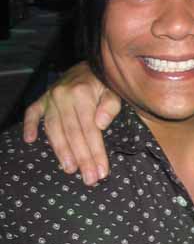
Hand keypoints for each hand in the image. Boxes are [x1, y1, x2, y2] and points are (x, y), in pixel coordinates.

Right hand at [22, 61, 121, 185]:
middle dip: (81, 158)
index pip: (90, 130)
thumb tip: (100, 124)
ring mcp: (50, 97)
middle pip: (72, 133)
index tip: (101, 172)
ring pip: (54, 128)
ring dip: (60, 151)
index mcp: (82, 94)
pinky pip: (32, 112)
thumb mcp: (114, 91)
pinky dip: (30, 125)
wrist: (91, 65)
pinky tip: (30, 140)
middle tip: (88, 179)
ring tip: (69, 169)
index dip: (96, 152)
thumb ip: (110, 106)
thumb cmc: (105, 83)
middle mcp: (63, 96)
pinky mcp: (43, 98)